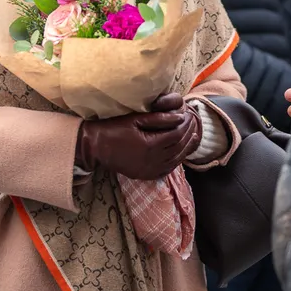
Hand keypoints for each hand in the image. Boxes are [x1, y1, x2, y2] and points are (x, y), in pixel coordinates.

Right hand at [76, 94, 198, 179]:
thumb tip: (180, 117)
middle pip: (178, 148)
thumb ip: (159, 118)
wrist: (96, 146)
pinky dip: (177, 161)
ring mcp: (149, 171)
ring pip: (176, 160)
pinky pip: (167, 170)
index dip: (185, 125)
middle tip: (194, 124)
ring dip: (186, 148)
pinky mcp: (146, 175)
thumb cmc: (114, 129)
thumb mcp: (136, 119)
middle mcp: (152, 161)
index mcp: (150, 146)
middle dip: (188, 135)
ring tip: (193, 136)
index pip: (176, 135)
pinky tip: (181, 153)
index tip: (189, 115)